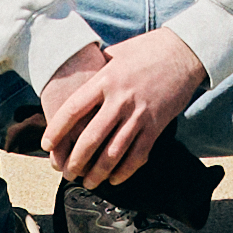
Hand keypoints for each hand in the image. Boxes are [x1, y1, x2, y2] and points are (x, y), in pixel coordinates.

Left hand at [34, 24, 212, 190]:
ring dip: (98, 172)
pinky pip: (138, 155)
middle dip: (76, 160)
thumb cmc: (148, 49)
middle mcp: (120, 100)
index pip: (73, 110)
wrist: (185, 52)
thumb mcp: (116, 52)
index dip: (56, 130)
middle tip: (67, 172)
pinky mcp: (157, 126)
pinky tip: (115, 179)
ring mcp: (139, 115)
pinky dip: (125, 171)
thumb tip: (76, 75)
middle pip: (91, 138)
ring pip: (113, 152)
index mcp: (106, 80)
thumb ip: (96, 68)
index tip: (47, 145)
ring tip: (88, 183)